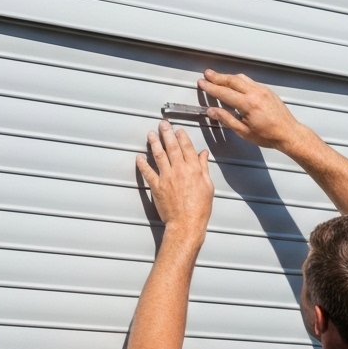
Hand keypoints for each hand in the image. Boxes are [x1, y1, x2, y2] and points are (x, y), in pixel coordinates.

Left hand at [136, 121, 213, 236]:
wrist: (187, 223)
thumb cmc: (200, 208)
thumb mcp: (208, 186)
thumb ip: (204, 168)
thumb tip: (203, 154)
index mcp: (193, 169)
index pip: (186, 147)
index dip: (182, 136)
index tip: (178, 129)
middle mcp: (179, 170)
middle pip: (172, 147)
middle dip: (167, 133)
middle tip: (162, 124)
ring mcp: (167, 177)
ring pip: (159, 155)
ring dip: (154, 143)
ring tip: (150, 134)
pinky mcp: (156, 186)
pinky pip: (148, 172)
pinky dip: (142, 164)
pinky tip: (139, 156)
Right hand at [198, 69, 305, 150]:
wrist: (288, 133)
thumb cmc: (269, 135)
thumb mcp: (243, 131)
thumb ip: (226, 119)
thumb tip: (212, 111)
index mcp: (248, 104)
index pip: (224, 92)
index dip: (211, 87)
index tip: (202, 83)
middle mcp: (256, 93)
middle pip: (232, 80)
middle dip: (217, 77)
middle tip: (207, 74)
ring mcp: (262, 90)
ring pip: (241, 78)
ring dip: (228, 76)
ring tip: (218, 76)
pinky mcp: (267, 91)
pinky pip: (250, 81)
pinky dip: (239, 80)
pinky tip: (235, 82)